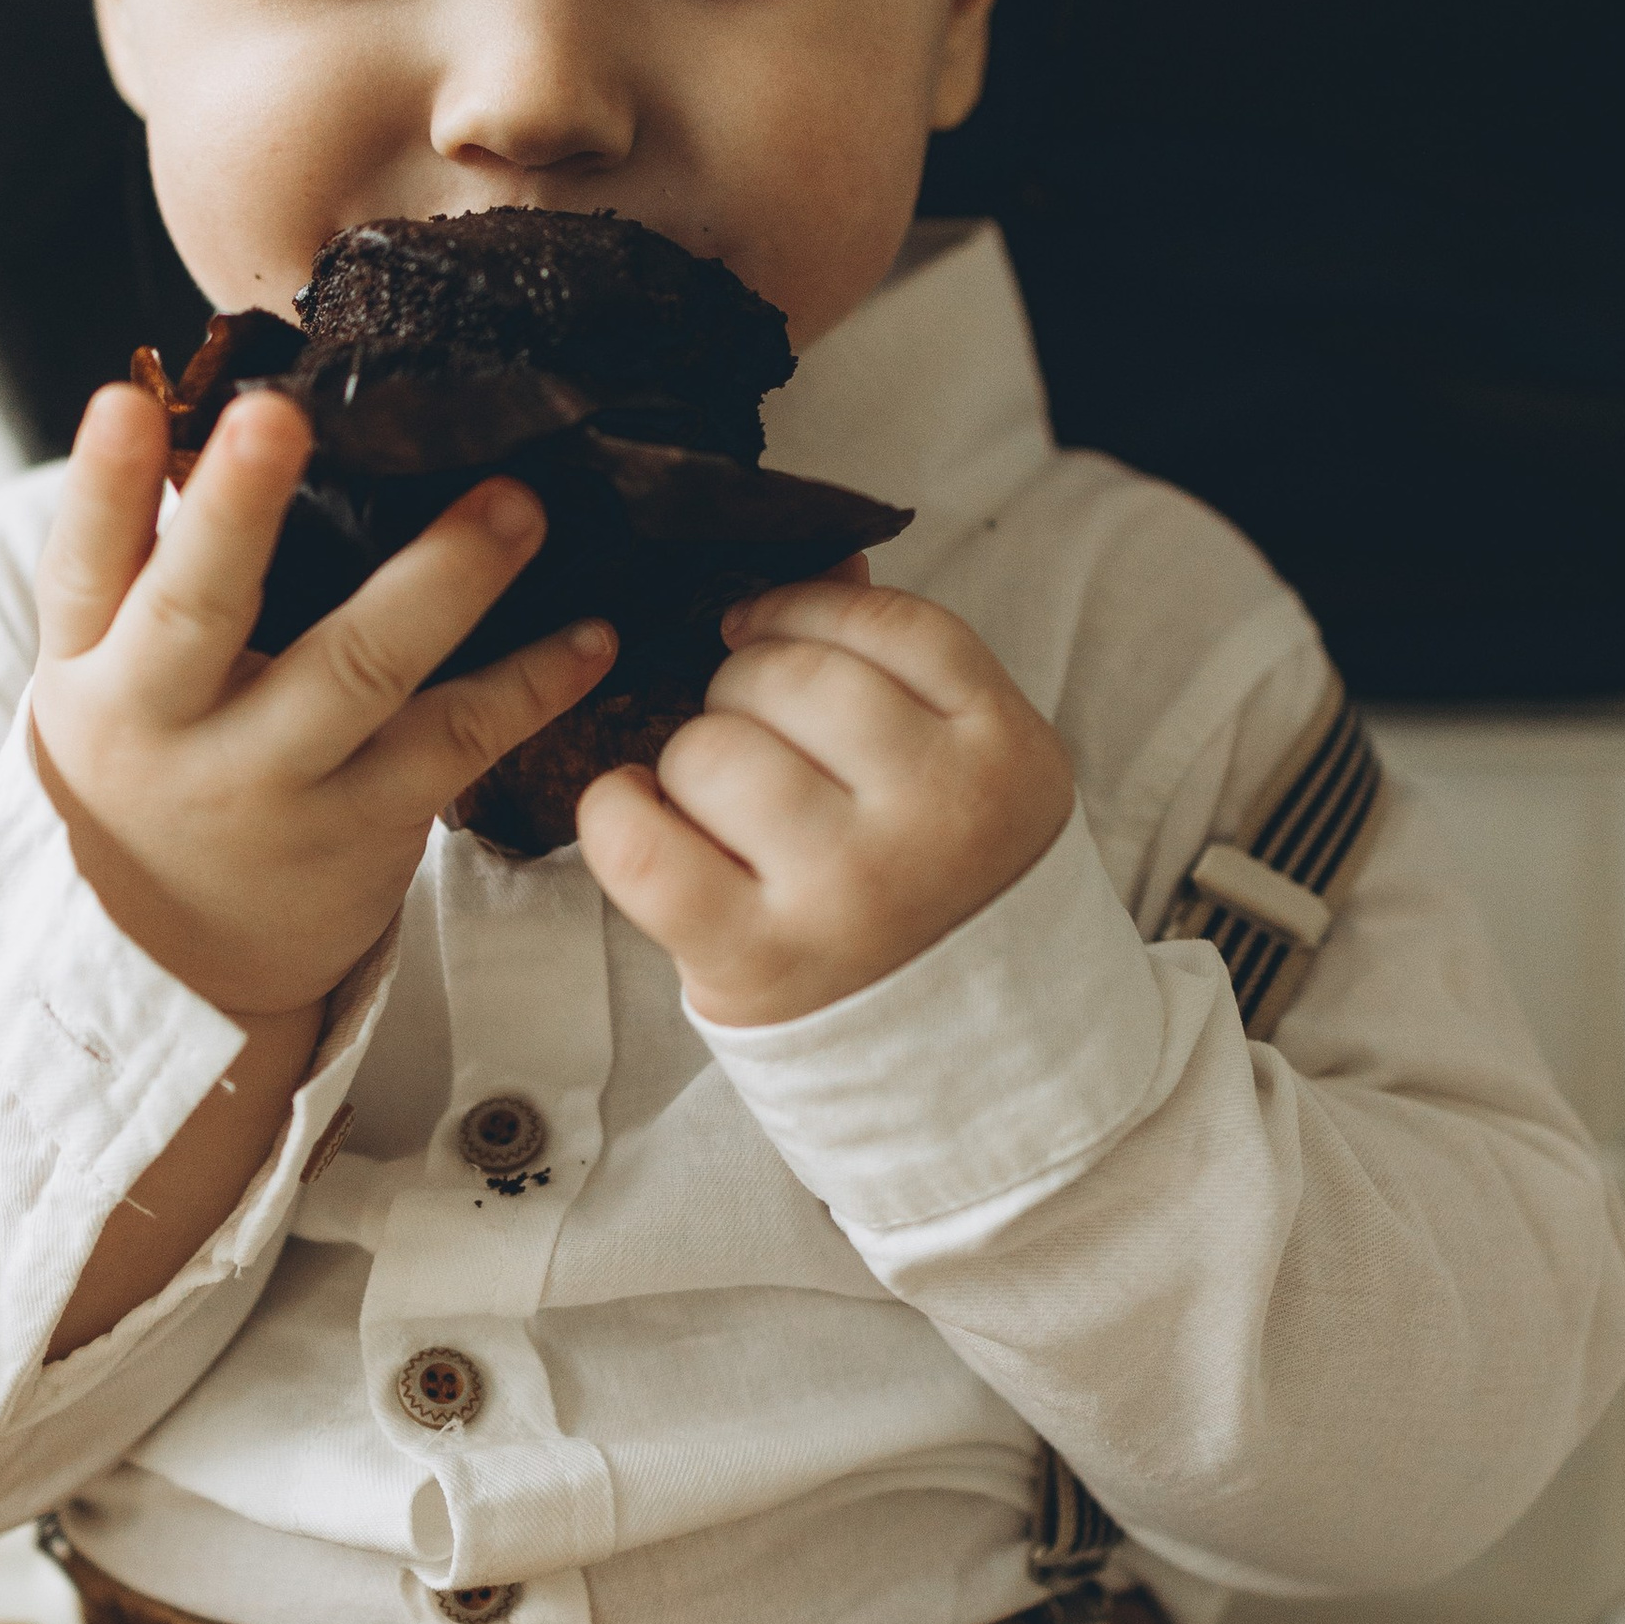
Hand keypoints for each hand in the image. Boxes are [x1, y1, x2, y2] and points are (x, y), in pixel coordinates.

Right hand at [29, 380, 613, 1022]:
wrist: (183, 954)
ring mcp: (267, 784)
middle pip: (193, 612)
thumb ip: (149, 566)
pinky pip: (454, 741)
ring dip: (440, 581)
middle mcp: (164, 727)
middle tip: (276, 418)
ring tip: (513, 507)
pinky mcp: (362, 828)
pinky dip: (528, 685)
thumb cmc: (162, 763)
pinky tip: (587, 635)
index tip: (125, 400)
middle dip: (235, 512)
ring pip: (353, 673)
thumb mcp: (112, 675)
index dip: (101, 483)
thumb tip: (222, 408)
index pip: (82, 564)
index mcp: (91, 667)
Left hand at [578, 568, 1073, 1026]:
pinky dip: (618, 816)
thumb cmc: (945, 890)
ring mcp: (847, 889)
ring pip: (711, 748)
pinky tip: (641, 817)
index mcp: (1005, 754)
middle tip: (749, 735)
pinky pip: (642, 844)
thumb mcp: (970, 771)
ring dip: (690, 760)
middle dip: (744, 688)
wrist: (970, 1066)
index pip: (889, 625)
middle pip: (788, 677)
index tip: (765, 631)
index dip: (806, 608)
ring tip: (716, 802)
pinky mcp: (758, 957)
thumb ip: (909, 669)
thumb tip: (833, 557)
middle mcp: (936, 816)